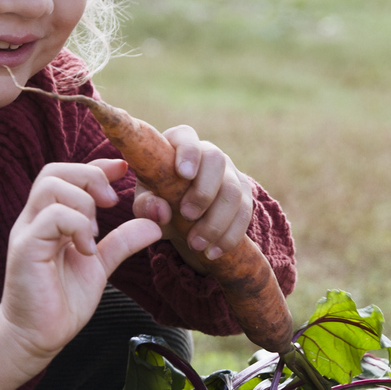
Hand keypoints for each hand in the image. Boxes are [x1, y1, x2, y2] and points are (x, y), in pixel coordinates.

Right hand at [0, 159, 162, 358]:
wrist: (36, 336)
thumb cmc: (62, 301)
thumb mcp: (99, 265)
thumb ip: (121, 242)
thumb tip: (155, 224)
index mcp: (50, 219)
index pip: (68, 175)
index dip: (97, 167)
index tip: (124, 170)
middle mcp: (35, 219)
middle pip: (55, 171)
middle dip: (90, 177)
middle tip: (112, 203)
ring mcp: (28, 231)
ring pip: (51, 187)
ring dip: (83, 203)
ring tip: (95, 233)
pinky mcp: (25, 247)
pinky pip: (51, 216)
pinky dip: (77, 226)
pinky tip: (87, 250)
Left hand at [132, 126, 254, 266]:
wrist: (181, 214)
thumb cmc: (158, 199)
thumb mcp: (145, 202)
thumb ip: (146, 205)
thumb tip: (162, 212)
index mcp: (180, 144)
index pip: (188, 137)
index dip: (189, 153)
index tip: (184, 174)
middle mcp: (209, 153)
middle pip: (217, 162)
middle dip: (203, 192)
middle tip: (187, 216)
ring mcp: (230, 172)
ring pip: (233, 191)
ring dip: (216, 221)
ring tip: (196, 245)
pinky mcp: (244, 194)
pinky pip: (245, 214)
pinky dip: (229, 236)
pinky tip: (213, 252)